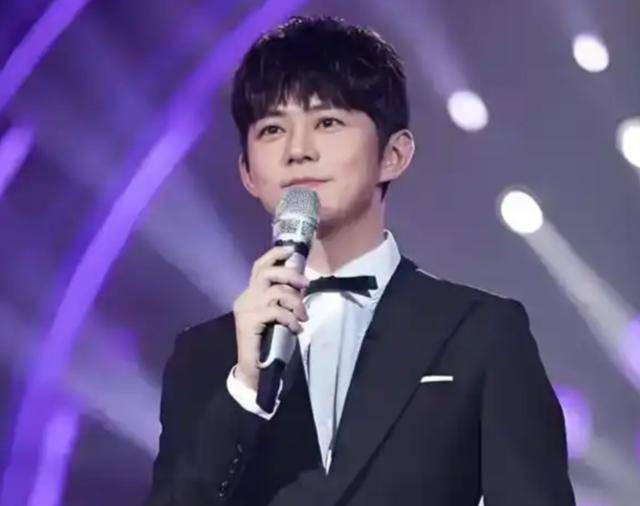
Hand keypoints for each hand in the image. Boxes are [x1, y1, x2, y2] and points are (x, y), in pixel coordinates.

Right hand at [232, 245, 309, 390]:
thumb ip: (283, 298)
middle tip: (306, 284)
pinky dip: (290, 318)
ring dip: (294, 301)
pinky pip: (275, 311)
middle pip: (267, 273)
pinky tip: (296, 329)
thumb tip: (301, 281)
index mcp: (250, 294)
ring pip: (275, 291)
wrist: (255, 370)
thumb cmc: (270, 342)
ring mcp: (246, 309)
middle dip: (290, 275)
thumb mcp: (278, 314)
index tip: (291, 250)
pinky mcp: (249, 322)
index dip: (275, 255)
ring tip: (303, 316)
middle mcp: (245, 298)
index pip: (259, 266)